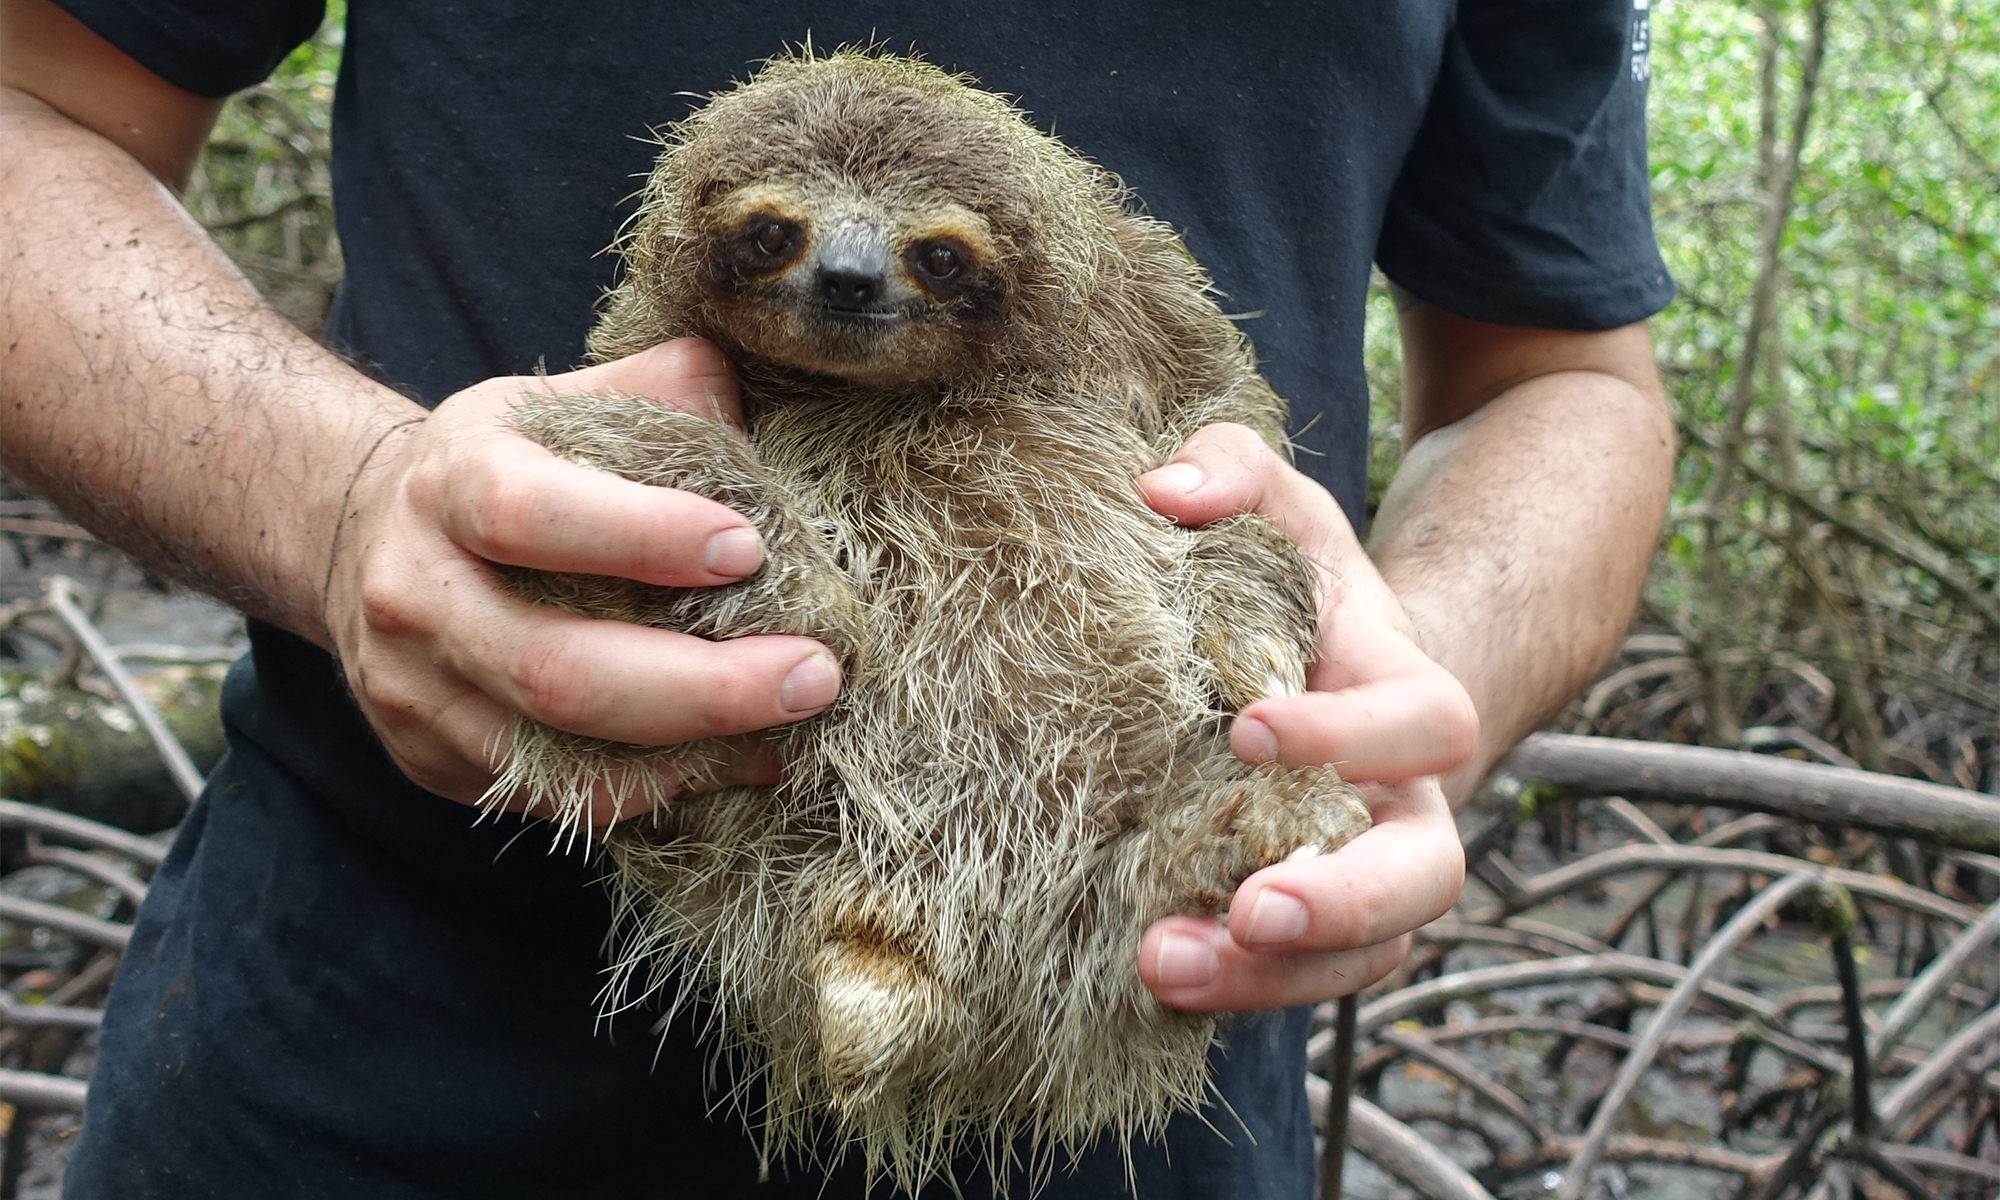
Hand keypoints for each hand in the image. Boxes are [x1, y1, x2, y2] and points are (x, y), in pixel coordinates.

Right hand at [320, 339, 842, 820]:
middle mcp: (417, 592)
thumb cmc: (501, 467)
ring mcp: (415, 688)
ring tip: (791, 733)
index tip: (750, 548)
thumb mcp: (555, 404)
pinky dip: (652, 789)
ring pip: (556, 752)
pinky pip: (553, 794)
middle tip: (814, 675)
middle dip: (700, 686)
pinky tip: (730, 763)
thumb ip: (652, 392)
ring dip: (690, 754)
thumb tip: (738, 404)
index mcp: (449, 483)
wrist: (362, 539)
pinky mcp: (431, 758)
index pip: (530, 514)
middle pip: (553, 668)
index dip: (640, 534)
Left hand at [1133, 423, 1475, 1009]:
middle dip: (1347, 898)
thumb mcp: (1272, 508)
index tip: (1245, 726)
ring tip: (1166, 964)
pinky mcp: (1314, 923)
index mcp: (1406, 691)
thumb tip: (1162, 490)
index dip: (1347, 732)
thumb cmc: (1291, 583)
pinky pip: (1305, 978)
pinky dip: (1241, 988)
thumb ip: (1230, 468)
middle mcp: (1407, 798)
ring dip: (1275, 973)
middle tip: (1255, 907)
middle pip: (1426, 872)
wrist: (1324, 668)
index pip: (1420, 721)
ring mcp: (1367, 870)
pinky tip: (1154, 978)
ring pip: (1368, 951)